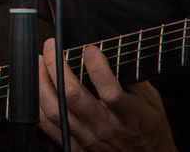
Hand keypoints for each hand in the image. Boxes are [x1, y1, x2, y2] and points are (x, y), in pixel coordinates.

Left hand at [38, 38, 177, 150]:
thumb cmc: (150, 129)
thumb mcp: (152, 102)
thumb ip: (132, 79)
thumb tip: (112, 53)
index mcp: (127, 115)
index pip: (109, 90)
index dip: (97, 67)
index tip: (90, 49)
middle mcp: (104, 126)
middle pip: (72, 95)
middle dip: (57, 65)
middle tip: (51, 47)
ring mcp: (88, 138)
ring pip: (55, 110)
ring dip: (42, 83)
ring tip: (39, 62)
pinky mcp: (76, 146)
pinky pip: (49, 125)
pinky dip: (38, 105)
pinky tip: (37, 88)